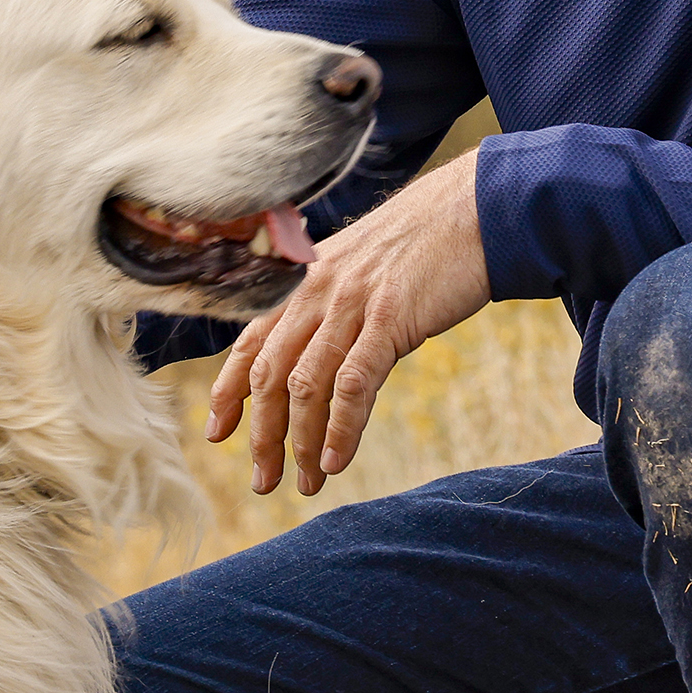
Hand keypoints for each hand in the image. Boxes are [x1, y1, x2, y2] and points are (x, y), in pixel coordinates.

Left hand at [207, 161, 490, 495]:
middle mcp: (317, 291)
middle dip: (263, 435)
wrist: (474, 210)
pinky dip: (340, 429)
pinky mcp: (390, 318)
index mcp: (306, 280)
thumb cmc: (425, 242)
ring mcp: (352, 304)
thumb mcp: (362, 265)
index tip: (217, 434)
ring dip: (300, 443)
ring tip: (306, 483)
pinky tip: (335, 461)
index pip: (250, 343)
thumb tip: (317, 349)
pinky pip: (353, 383)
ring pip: (306, 386)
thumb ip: (333, 303)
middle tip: (264, 480)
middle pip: (270, 374)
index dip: (228, 392)